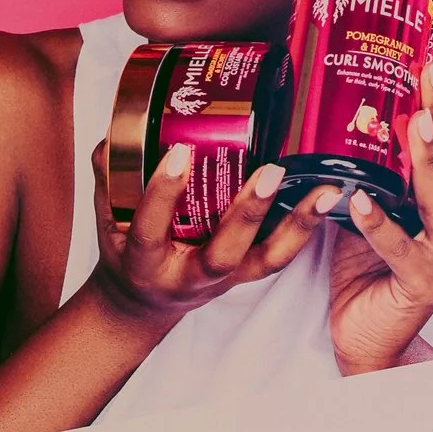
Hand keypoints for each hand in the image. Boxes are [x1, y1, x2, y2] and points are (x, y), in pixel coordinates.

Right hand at [93, 144, 325, 327]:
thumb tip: (119, 129)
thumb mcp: (107, 218)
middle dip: (247, 213)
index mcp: (145, 264)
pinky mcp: (245, 276)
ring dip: (297, 226)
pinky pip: (279, 257)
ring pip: (264, 261)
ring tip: (324, 191)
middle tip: (270, 171)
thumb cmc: (127, 253)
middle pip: (222, 253)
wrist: (143, 302)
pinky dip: (305, 229)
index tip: (179, 154)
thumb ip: (111, 175)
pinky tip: (325, 199)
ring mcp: (222, 280)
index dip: (163, 194)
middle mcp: (188, 278)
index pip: (151, 231)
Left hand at [322, 43, 432, 374]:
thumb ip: (382, 169)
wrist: (369, 339)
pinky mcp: (424, 285)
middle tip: (430, 70)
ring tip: (413, 122)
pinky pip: (401, 249)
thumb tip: (365, 114)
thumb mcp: (378, 207)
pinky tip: (361, 202)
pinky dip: (381, 225)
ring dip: (428, 158)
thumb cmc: (370, 272)